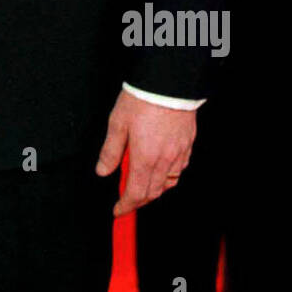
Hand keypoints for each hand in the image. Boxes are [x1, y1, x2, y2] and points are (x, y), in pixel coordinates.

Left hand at [95, 89, 195, 216]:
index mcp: (145, 157)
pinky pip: (179, 169)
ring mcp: (179, 152)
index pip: (136, 193)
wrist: (169, 82)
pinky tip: (161, 169)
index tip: (118, 210)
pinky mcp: (187, 144)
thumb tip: (103, 170)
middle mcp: (164, 159)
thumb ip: (111, 151)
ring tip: (143, 186)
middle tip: (127, 200)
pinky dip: (169, 176)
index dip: (126, 206)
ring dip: (155, 190)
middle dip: (139, 201)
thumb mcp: (117, 123)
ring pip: (169, 183)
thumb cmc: (143, 98)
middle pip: (153, 192)